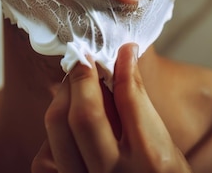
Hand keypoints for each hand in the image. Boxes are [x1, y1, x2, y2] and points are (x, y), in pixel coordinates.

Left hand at [32, 43, 191, 172]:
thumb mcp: (166, 146)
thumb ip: (140, 106)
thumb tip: (124, 58)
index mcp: (151, 162)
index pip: (129, 100)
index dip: (123, 66)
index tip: (123, 50)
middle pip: (84, 115)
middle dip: (81, 78)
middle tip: (86, 60)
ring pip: (57, 130)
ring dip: (63, 99)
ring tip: (76, 87)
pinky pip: (45, 156)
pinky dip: (55, 132)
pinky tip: (69, 124)